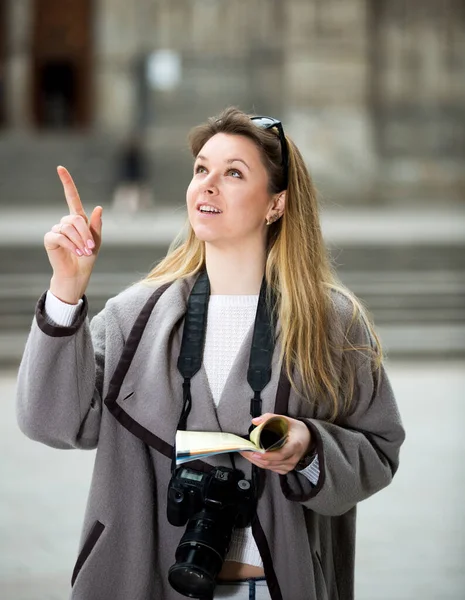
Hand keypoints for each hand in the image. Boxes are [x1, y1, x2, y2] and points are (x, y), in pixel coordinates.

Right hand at [44, 166, 102, 303]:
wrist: (78, 273)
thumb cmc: (87, 257)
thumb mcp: (96, 241)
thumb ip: (96, 225)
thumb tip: (99, 207)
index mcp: (78, 219)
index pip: (72, 197)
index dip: (66, 183)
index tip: (60, 168)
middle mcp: (65, 222)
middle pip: (75, 218)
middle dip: (85, 232)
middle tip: (90, 247)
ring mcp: (57, 230)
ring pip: (68, 227)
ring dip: (79, 240)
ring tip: (84, 251)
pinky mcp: (50, 239)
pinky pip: (60, 236)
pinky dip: (71, 244)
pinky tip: (76, 252)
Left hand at [239, 413, 312, 474]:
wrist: (309, 439)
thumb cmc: (297, 429)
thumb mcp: (286, 419)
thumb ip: (270, 418)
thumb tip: (255, 421)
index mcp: (295, 445)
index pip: (281, 454)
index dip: (267, 455)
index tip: (254, 452)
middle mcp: (293, 458)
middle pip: (271, 462)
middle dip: (255, 457)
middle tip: (243, 450)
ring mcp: (289, 465)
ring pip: (269, 467)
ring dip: (255, 460)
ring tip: (245, 452)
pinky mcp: (286, 469)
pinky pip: (270, 468)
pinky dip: (261, 463)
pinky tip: (254, 457)